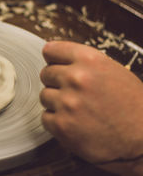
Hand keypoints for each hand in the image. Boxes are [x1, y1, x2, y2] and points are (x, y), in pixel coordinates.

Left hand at [39, 41, 142, 175]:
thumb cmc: (132, 106)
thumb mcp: (114, 72)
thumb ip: (84, 64)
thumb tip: (57, 60)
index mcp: (89, 60)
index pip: (51, 50)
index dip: (53, 60)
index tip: (56, 66)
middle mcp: (76, 78)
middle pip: (45, 74)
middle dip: (56, 83)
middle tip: (74, 94)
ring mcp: (67, 102)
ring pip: (44, 96)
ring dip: (56, 103)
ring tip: (78, 110)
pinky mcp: (61, 125)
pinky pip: (45, 118)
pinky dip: (57, 122)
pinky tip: (75, 123)